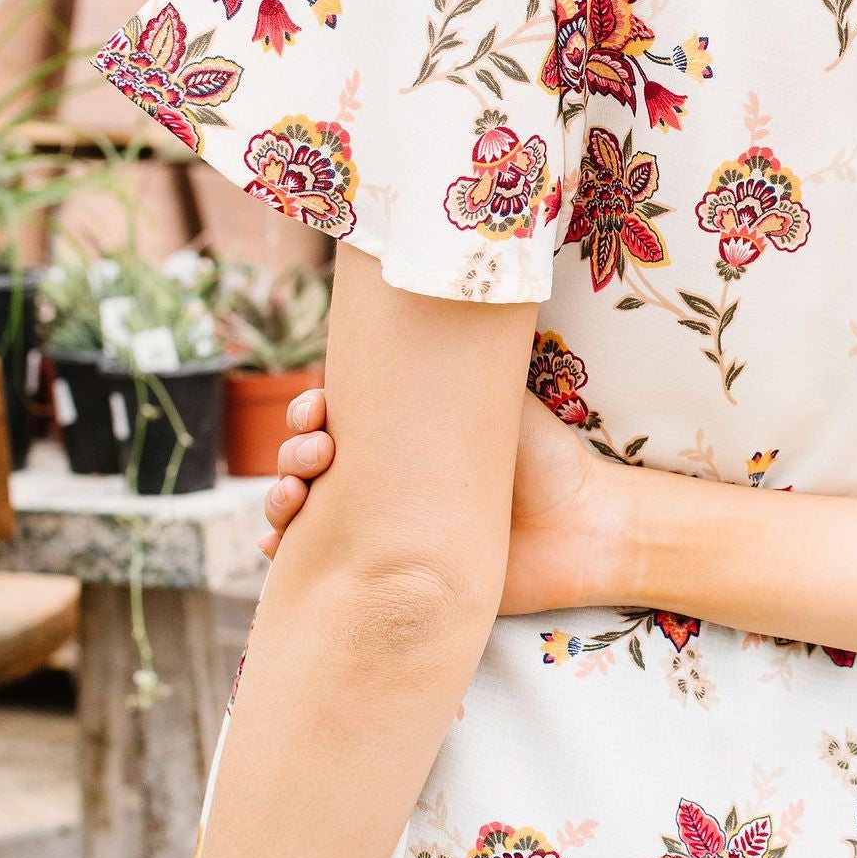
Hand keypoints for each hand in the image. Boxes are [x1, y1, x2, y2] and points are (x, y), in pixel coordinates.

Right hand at [261, 379, 631, 613]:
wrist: (579, 531)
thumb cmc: (547, 459)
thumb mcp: (502, 398)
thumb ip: (465, 359)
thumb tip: (438, 284)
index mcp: (400, 434)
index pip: (332, 416)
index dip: (309, 411)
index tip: (318, 407)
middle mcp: (382, 477)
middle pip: (305, 459)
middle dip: (294, 449)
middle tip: (318, 450)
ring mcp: (379, 527)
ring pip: (301, 508)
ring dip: (282, 497)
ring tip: (297, 498)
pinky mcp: (385, 573)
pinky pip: (318, 563)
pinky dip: (286, 551)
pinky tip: (277, 544)